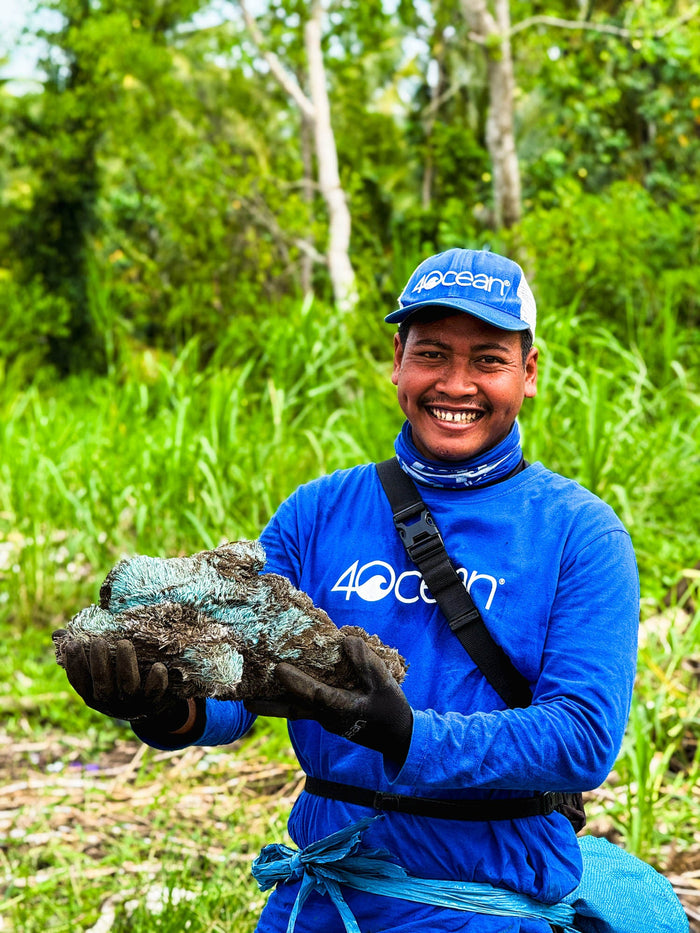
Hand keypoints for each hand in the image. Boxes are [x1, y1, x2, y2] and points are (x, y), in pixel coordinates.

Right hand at [53, 631, 190, 729]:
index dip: (74, 665)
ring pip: (127, 686)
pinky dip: (156, 681)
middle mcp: (109, 702)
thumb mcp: (98, 671)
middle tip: (98, 641)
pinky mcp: (151, 703)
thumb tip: (58, 633)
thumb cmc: (117, 680)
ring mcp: (130, 704)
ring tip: (124, 643)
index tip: (72, 644)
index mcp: (92, 694)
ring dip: (125, 665)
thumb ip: (81, 652)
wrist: (149, 707)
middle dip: (99, 663)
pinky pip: (154, 693)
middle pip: (102, 684)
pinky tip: (158, 666)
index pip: (79, 682)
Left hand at [245, 636, 412, 763]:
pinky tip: (272, 692)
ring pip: (294, 711)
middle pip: (294, 710)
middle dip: (270, 705)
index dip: (297, 683)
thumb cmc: (390, 707)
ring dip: (272, 706)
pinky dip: (286, 701)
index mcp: (343, 709)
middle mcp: (328, 717)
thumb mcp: (385, 683)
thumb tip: (346, 640)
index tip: (279, 669)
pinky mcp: (325, 716)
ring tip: (246, 700)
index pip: (316, 695)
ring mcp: (324, 719)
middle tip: (245, 700)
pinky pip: (300, 708)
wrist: (396, 736)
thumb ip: (367, 663)